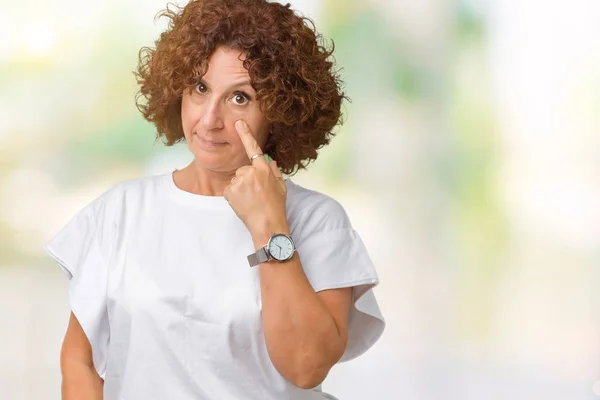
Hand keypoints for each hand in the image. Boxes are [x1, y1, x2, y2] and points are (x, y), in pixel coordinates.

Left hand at [223, 120, 288, 237]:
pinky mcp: (230, 191)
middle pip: (243, 170)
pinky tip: (244, 204)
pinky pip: (230, 190)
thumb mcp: (280, 186)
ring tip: (250, 200)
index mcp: (263, 169)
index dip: (245, 134)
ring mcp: (239, 181)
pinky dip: (234, 196)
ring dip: (241, 189)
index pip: (253, 148)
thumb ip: (274, 172)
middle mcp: (250, 172)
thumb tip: (269, 162)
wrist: (268, 225)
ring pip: (236, 180)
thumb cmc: (276, 207)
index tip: (239, 123)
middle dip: (247, 179)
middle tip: (256, 194)